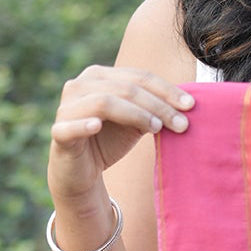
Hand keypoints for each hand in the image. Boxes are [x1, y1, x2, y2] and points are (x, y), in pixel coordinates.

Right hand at [48, 65, 193, 208]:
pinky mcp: (58, 132)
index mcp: (99, 76)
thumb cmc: (108, 142)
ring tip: (157, 127)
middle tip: (182, 124)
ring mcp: (67, 107)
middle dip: (158, 105)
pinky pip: (70, 126)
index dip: (166, 89)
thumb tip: (187, 106)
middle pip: (125, 88)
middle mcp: (80, 85)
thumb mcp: (136, 122)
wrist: (81, 173)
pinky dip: (84, 124)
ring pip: (104, 102)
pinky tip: (97, 125)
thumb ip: (154, 109)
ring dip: (135, 114)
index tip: (192, 105)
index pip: (138, 76)